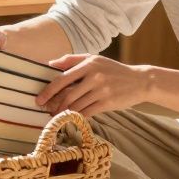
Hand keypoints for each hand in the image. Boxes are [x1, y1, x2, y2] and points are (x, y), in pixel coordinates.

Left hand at [35, 54, 152, 116]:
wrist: (139, 81)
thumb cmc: (113, 70)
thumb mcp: (95, 59)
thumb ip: (72, 60)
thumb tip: (51, 64)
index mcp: (88, 64)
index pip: (62, 78)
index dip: (48, 91)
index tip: (39, 99)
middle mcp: (94, 76)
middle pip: (67, 94)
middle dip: (54, 105)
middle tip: (46, 111)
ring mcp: (101, 90)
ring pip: (76, 105)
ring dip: (64, 113)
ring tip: (57, 116)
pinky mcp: (108, 103)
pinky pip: (87, 112)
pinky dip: (77, 117)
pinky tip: (71, 119)